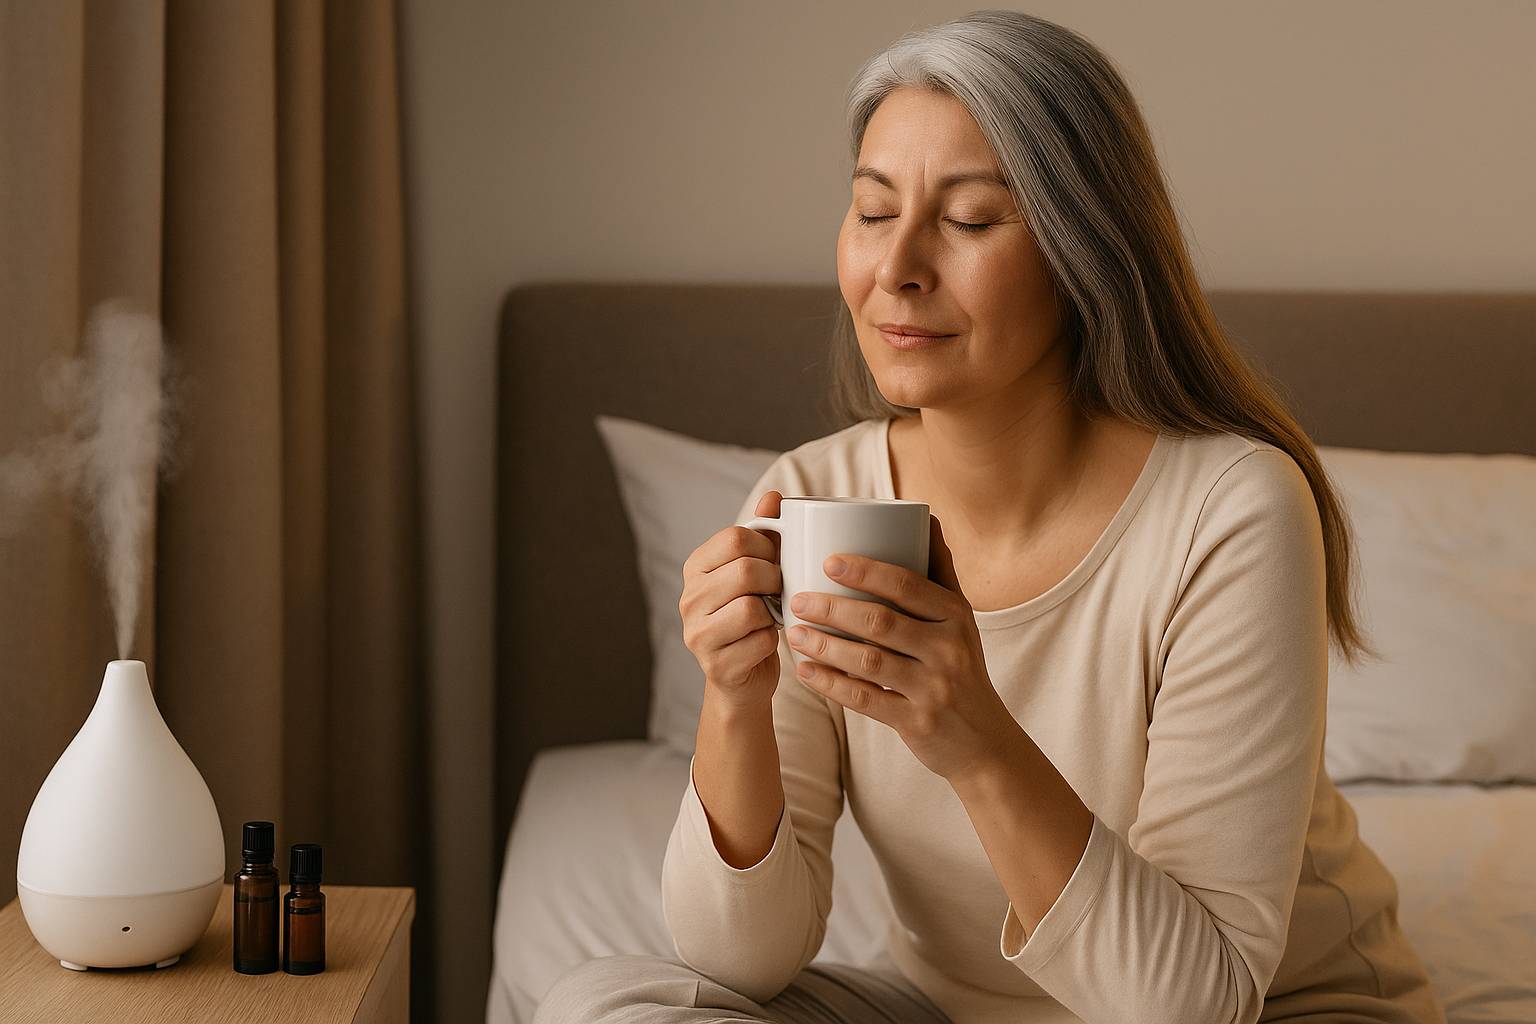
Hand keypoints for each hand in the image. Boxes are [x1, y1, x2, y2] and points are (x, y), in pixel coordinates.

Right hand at [680, 490, 784, 711]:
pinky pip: (760, 642)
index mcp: (695, 567)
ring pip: (751, 608)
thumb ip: (764, 534)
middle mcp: (688, 598)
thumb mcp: (757, 572)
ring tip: (771, 616)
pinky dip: (773, 641)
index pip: (735, 537)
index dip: (767, 547)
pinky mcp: (715, 665)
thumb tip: (774, 496)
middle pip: (745, 571)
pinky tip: (766, 642)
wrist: (743, 679)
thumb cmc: (754, 616)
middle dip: (774, 580)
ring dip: (773, 612)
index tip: (775, 562)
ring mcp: (696, 634)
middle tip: (779, 591)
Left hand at [784, 514, 1021, 783]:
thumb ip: (941, 571)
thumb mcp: (961, 620)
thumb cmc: (962, 668)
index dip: (866, 571)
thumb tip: (926, 517)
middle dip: (833, 609)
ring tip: (793, 633)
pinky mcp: (916, 722)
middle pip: (881, 622)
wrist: (984, 740)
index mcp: (956, 616)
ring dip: (825, 646)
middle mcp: (948, 649)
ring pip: (869, 662)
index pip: (907, 585)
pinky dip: (831, 684)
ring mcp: (933, 688)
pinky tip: (805, 671)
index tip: (828, 561)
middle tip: (797, 598)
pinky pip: (865, 700)